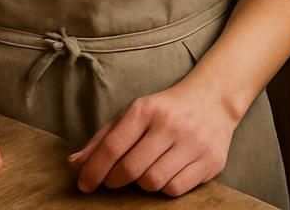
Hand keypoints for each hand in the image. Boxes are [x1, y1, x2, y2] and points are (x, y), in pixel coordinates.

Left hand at [68, 81, 239, 196]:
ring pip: (153, 182)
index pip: (113, 146)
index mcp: (147, 109)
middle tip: (114, 180)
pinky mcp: (211, 161)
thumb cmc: (166, 110)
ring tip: (145, 172)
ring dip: (142, 184)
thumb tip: (75, 164)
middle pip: (131, 169)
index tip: (84, 185)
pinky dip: (165, 188)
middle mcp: (171, 124)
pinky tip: (166, 174)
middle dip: (116, 180)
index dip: (94, 171)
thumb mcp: (134, 113)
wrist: (214, 100)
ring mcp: (193, 143)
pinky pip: (176, 189)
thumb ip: (104, 138)